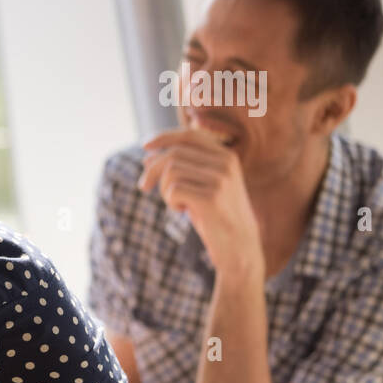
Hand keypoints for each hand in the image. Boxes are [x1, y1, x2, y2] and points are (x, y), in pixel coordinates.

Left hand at [139, 129, 263, 277]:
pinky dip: (171, 201)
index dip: (164, 137)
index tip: (145, 147)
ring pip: (171, 172)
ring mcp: (220, 179)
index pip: (189, 136)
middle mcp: (225, 163)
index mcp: (226, 156)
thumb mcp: (200, 187)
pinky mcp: (212, 197)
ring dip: (164, 190)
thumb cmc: (216, 216)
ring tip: (177, 204)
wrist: (239, 247)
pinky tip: (183, 211)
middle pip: (174, 154)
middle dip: (152, 170)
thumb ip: (181, 169)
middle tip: (143, 187)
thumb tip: (147, 157)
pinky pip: (173, 190)